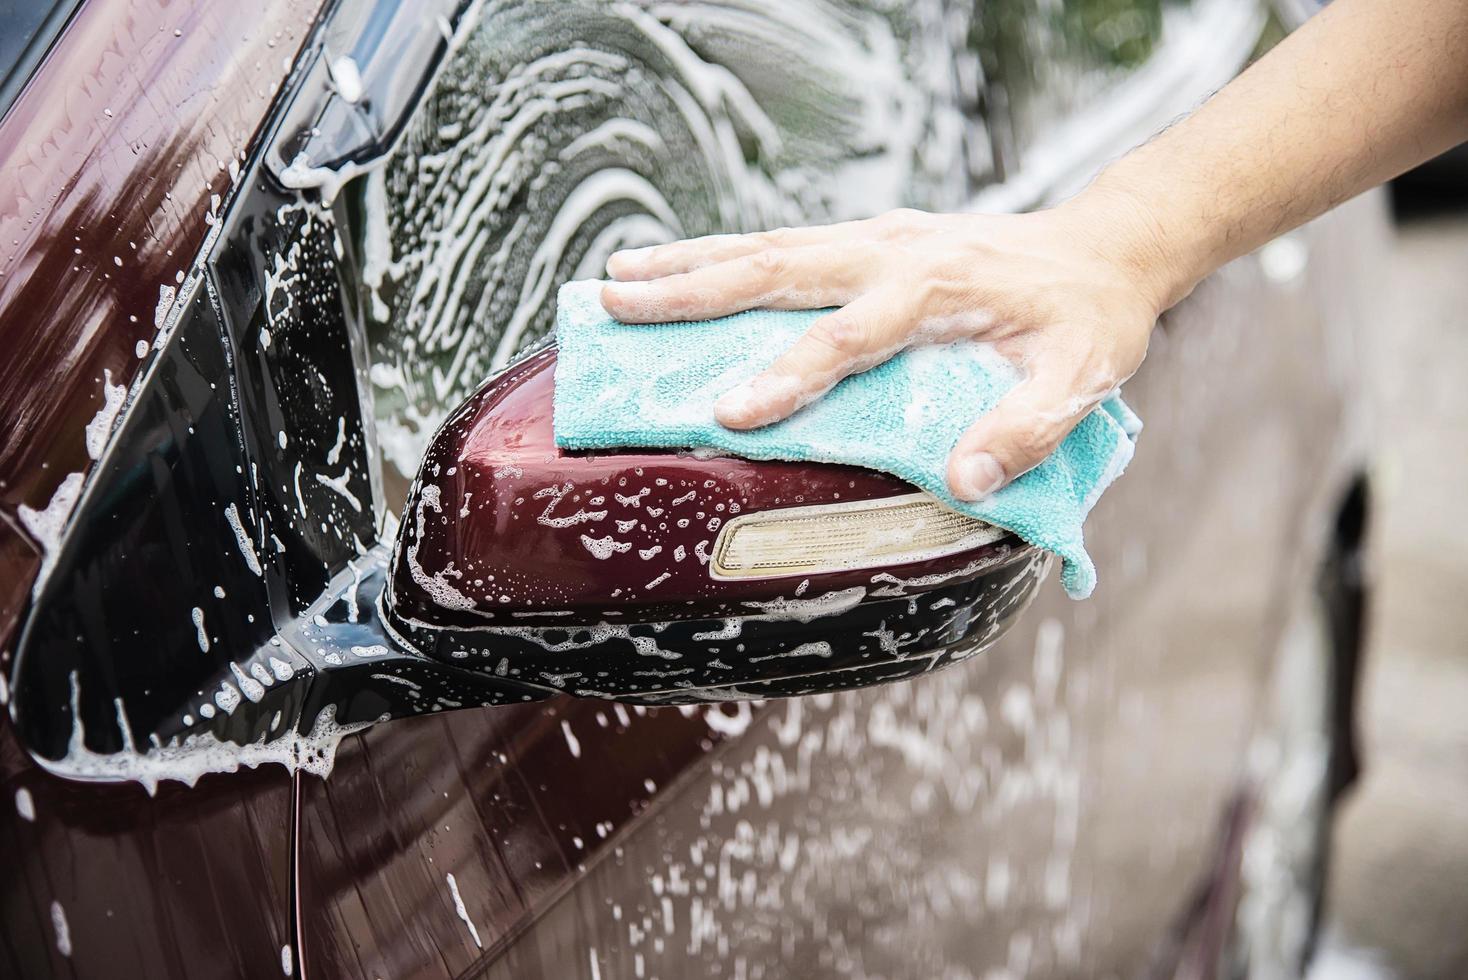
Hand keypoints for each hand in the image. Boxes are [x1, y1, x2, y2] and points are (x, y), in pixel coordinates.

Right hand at [601, 200, 1176, 500]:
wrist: (1103, 248)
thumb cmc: (1088, 319)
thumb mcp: (1081, 379)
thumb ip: (1027, 431)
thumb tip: (967, 483)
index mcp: (935, 290)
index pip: (845, 339)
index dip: (785, 377)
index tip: (726, 413)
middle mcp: (893, 253)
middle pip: (777, 269)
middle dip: (691, 290)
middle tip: (616, 306)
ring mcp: (877, 239)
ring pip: (768, 247)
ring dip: (690, 262)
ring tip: (617, 279)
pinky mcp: (871, 240)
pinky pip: (785, 245)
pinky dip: (725, 255)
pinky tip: (682, 268)